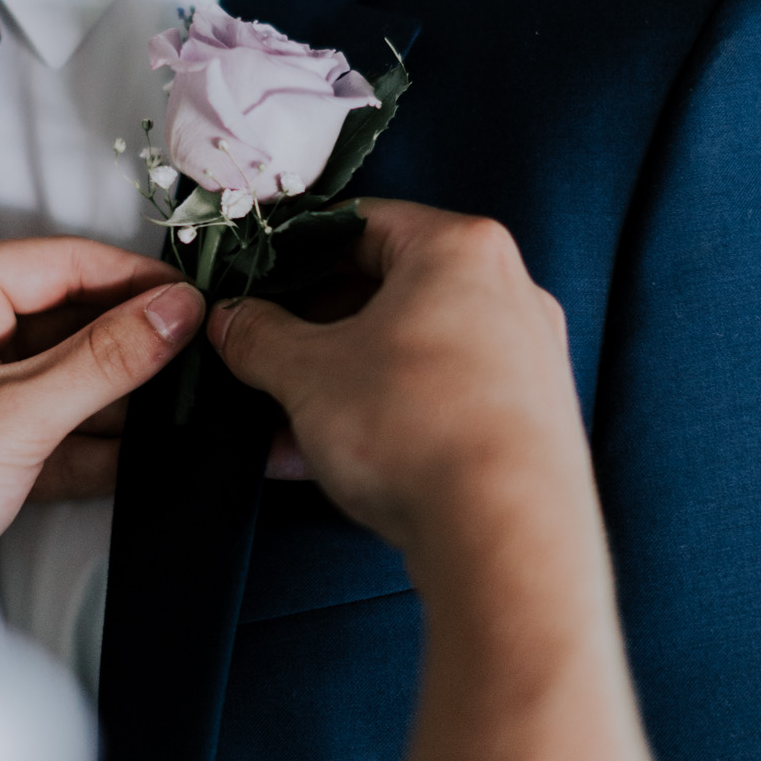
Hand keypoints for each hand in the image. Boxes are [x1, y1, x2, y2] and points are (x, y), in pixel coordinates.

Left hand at [0, 240, 203, 557]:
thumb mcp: (18, 415)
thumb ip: (105, 360)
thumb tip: (176, 312)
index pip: (60, 261)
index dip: (133, 279)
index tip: (197, 301)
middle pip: (64, 316)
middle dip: (128, 343)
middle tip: (201, 358)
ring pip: (60, 372)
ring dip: (116, 396)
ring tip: (185, 407)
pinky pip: (45, 421)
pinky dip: (88, 439)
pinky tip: (143, 453)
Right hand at [208, 200, 594, 606]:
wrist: (506, 537)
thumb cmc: (420, 429)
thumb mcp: (306, 374)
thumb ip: (258, 336)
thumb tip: (234, 322)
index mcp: (460, 250)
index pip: (361, 223)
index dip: (294, 253)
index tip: (257, 284)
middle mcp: (506, 293)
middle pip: (388, 292)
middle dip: (314, 332)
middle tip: (263, 357)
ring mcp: (524, 359)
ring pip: (409, 354)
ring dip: (339, 384)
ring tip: (281, 425)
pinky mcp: (526, 421)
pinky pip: (436, 401)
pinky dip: (382, 419)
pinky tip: (324, 462)